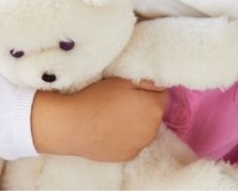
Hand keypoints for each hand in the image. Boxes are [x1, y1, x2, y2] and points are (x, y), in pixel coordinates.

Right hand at [31, 78, 166, 162]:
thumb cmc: (97, 98)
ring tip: (114, 118)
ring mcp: (141, 145)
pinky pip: (132, 143)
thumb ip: (146, 84)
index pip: (162, 96)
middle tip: (121, 103)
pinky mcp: (128, 156)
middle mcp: (153, 129)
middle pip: (153, 115)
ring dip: (136, 124)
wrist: (74, 125)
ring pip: (144, 131)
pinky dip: (126, 138)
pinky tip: (109, 131)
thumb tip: (159, 87)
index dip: (148, 91)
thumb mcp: (123, 81)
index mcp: (154, 108)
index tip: (132, 90)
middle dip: (143, 108)